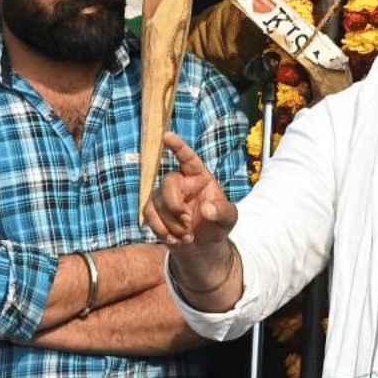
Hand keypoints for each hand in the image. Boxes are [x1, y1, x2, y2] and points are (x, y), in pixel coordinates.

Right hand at [143, 132, 238, 247]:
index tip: (167, 135)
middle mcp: (179, 181)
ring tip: (188, 237)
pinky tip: (175, 240)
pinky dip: (161, 230)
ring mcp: (163, 194)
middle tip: (187, 223)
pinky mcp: (153, 209)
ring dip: (171, 224)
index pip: (188, 157)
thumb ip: (222, 212)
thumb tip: (206, 209)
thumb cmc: (217, 223)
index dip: (178, 146)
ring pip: (156, 203)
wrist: (203, 242)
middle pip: (167, 183)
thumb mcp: (229, 218)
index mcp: (199, 175)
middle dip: (174, 206)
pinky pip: (148, 215)